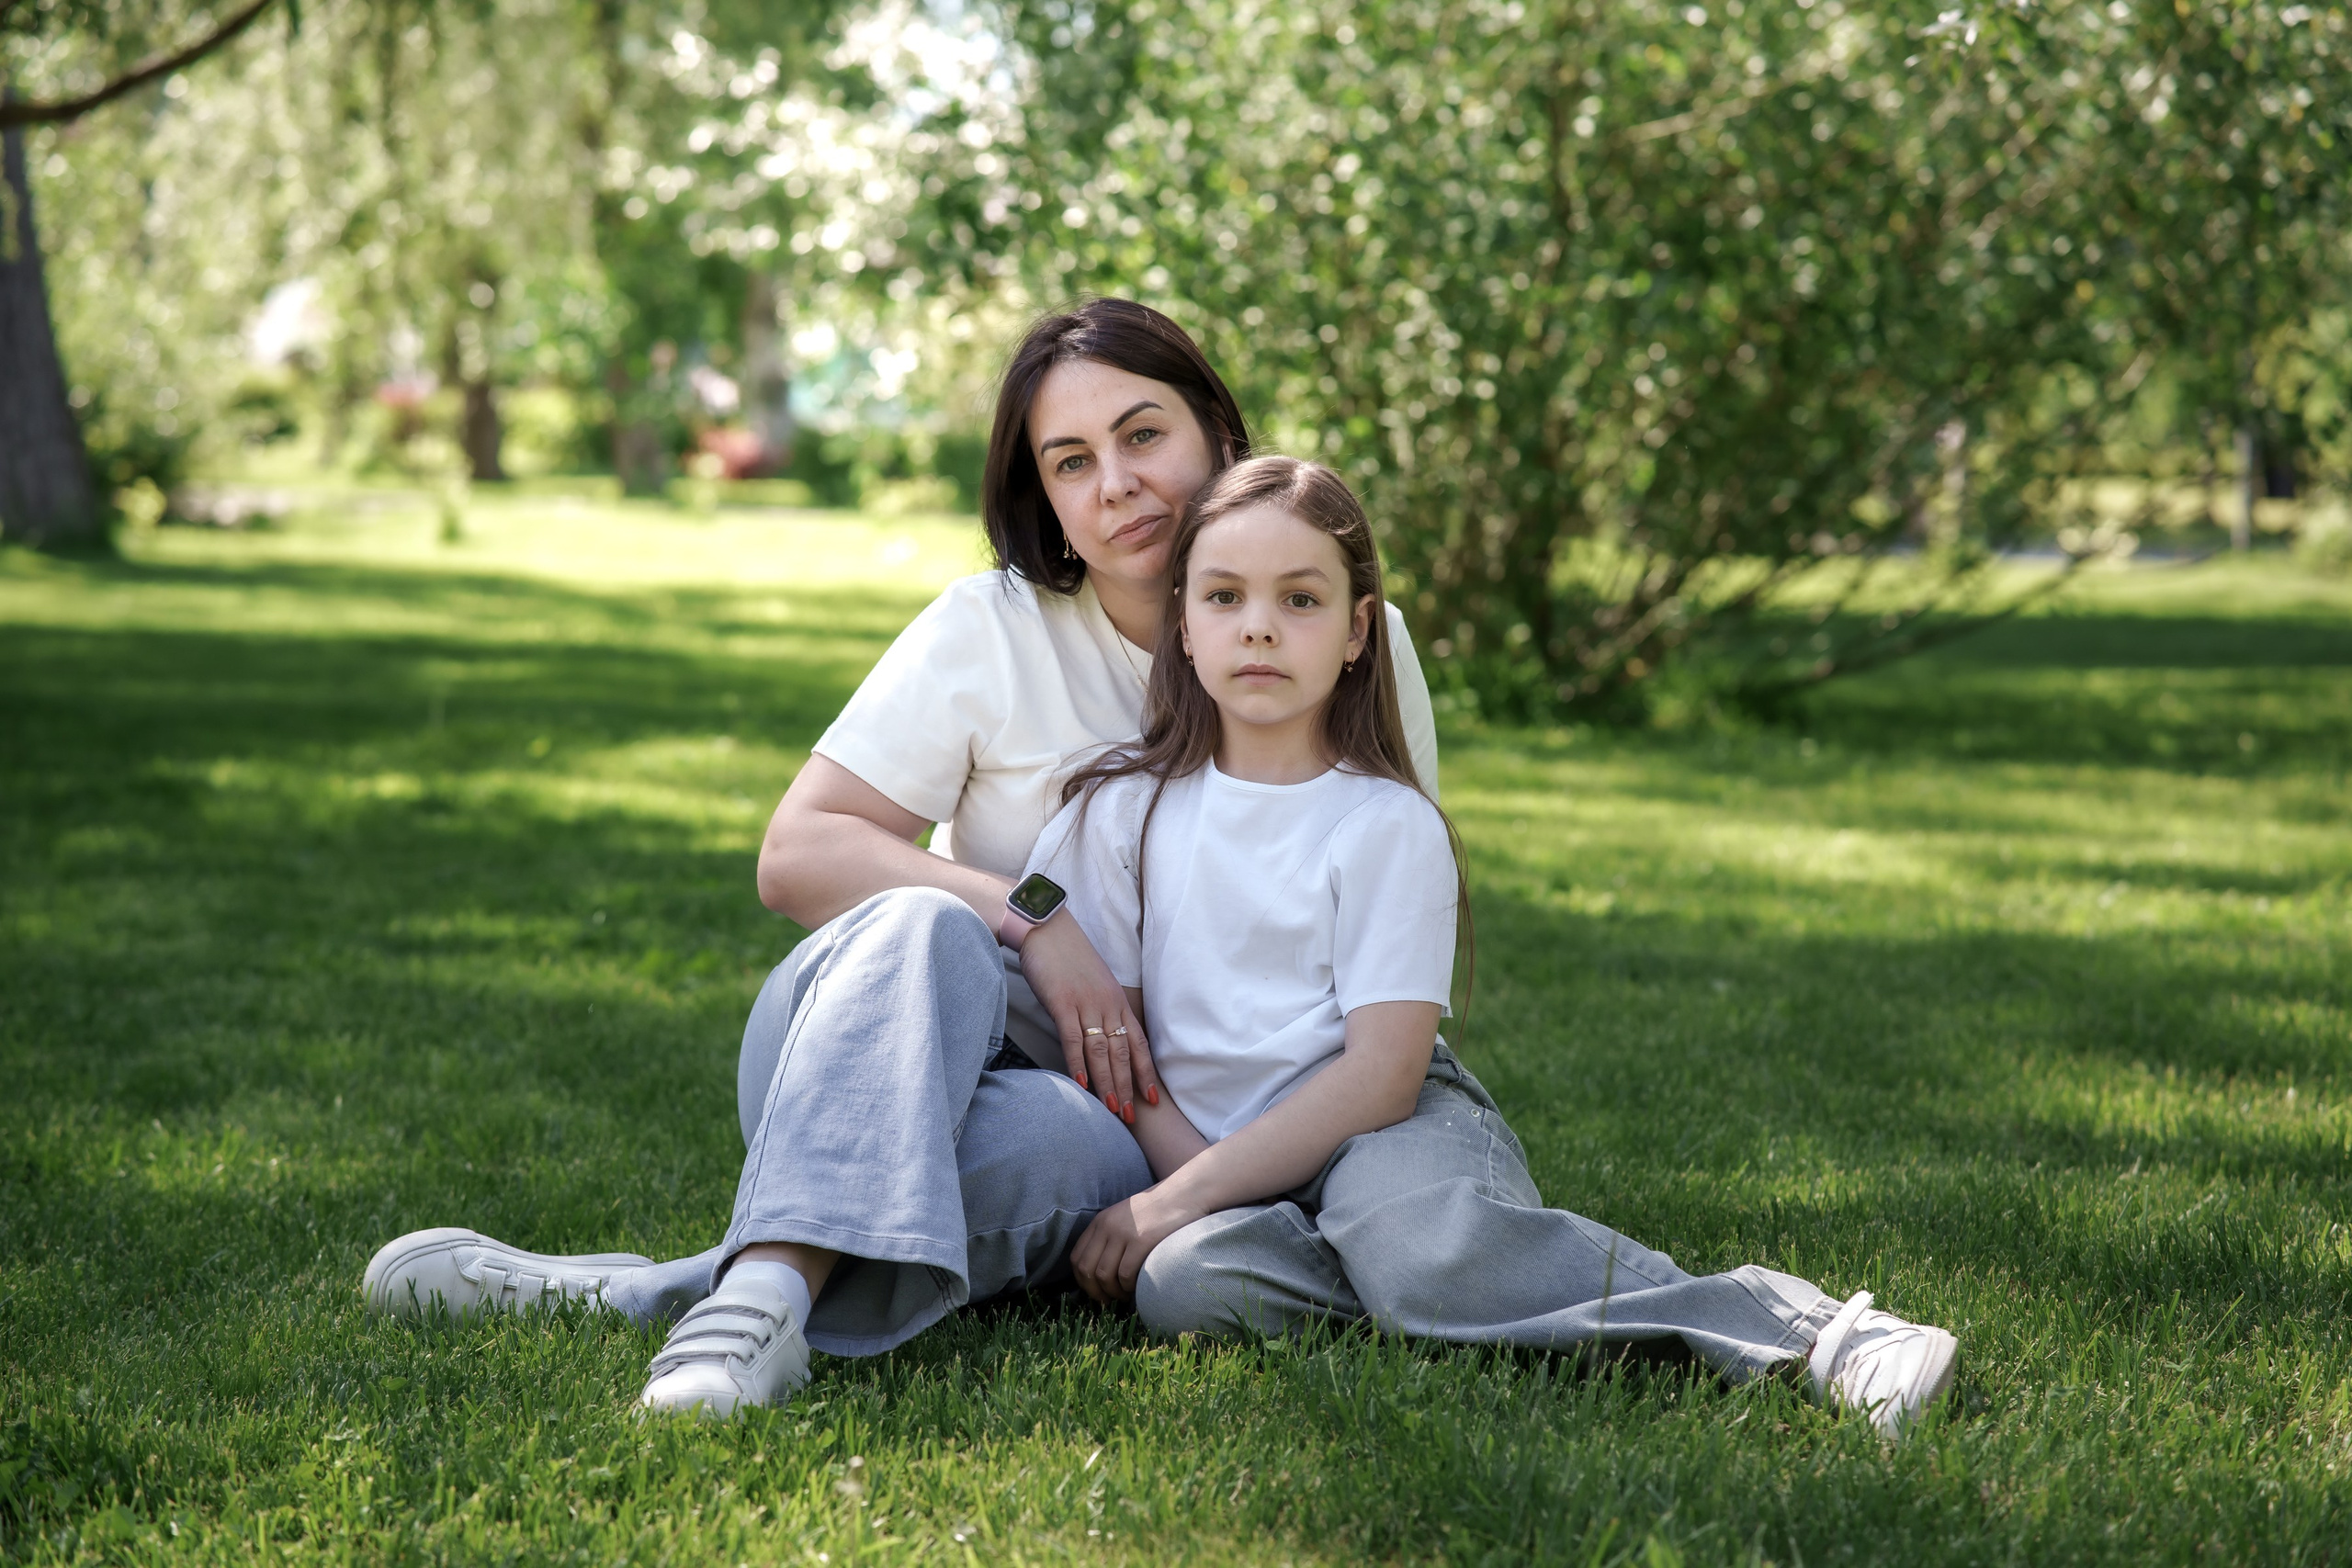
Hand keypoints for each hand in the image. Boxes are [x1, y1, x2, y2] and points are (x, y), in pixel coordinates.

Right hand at [1018, 911, 1161, 1122]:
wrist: (1046, 927)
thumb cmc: (1067, 956)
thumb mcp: (1093, 983)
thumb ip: (1100, 1009)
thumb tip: (1100, 1037)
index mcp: (1117, 1000)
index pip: (1138, 1043)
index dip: (1145, 1073)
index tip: (1151, 1099)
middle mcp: (1108, 1004)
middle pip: (1123, 1052)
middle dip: (1129, 1087)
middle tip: (1132, 1118)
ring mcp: (1087, 1003)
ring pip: (1102, 1051)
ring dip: (1108, 1083)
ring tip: (1112, 1111)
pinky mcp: (1063, 1003)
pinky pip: (1074, 1039)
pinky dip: (1079, 1064)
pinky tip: (1082, 1086)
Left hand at [1070, 1191, 1195, 1303]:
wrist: (1184, 1193)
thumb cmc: (1158, 1211)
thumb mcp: (1125, 1218)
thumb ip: (1110, 1237)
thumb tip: (1100, 1273)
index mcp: (1100, 1222)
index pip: (1077, 1259)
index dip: (1083, 1282)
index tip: (1096, 1293)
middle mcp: (1107, 1226)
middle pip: (1087, 1270)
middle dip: (1095, 1292)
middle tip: (1109, 1302)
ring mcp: (1124, 1233)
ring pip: (1104, 1275)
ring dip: (1113, 1293)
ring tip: (1126, 1296)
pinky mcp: (1142, 1240)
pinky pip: (1126, 1274)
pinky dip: (1129, 1287)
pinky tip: (1137, 1288)